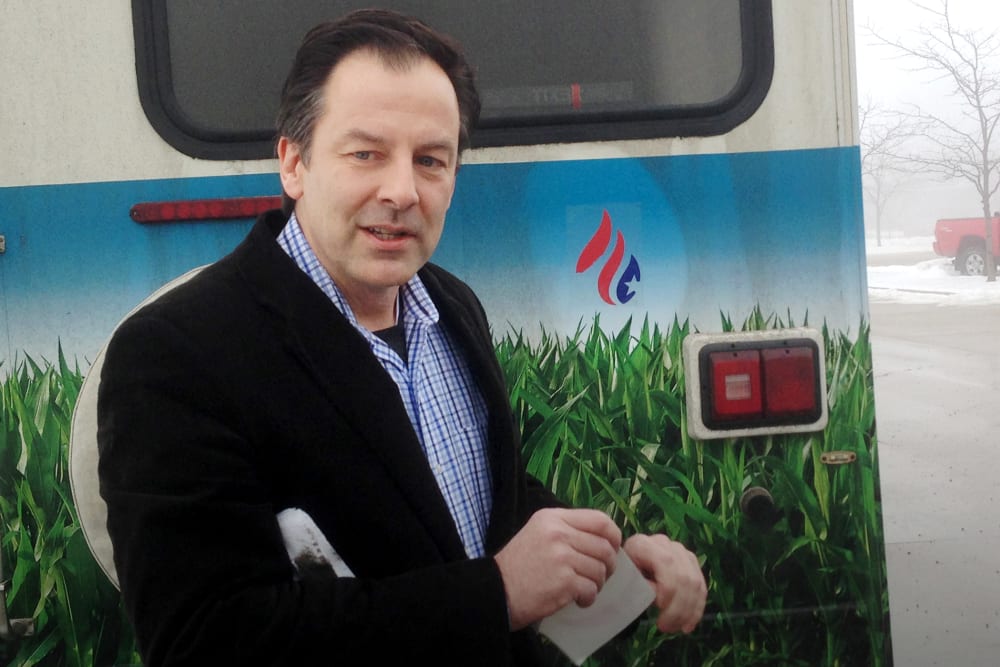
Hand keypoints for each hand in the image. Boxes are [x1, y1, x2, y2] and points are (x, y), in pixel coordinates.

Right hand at [494, 508, 621, 630]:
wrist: (495, 591)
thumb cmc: (518, 564)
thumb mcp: (538, 533)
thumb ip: (567, 530)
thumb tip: (604, 540)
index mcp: (553, 518)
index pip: (600, 520)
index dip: (613, 537)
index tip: (612, 550)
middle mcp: (558, 533)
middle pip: (605, 547)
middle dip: (608, 565)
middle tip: (598, 575)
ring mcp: (561, 557)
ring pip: (600, 570)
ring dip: (597, 584)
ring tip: (583, 588)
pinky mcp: (563, 581)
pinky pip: (592, 589)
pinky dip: (588, 598)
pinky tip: (577, 600)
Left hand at [624, 534, 706, 633]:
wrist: (627, 565)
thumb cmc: (622, 574)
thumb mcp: (622, 578)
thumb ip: (638, 584)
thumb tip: (656, 592)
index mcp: (643, 544)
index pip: (665, 563)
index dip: (668, 588)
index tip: (660, 607)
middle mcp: (664, 544)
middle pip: (682, 576)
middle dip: (678, 607)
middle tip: (666, 627)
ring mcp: (680, 552)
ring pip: (695, 583)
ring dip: (688, 611)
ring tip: (676, 628)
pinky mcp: (691, 562)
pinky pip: (701, 587)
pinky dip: (696, 609)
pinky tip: (688, 625)